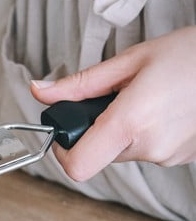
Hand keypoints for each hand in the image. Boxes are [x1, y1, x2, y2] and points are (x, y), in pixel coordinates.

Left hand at [30, 26, 195, 181]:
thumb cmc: (191, 55)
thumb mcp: (131, 60)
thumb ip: (81, 84)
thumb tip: (41, 92)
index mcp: (130, 122)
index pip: (78, 166)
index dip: (63, 152)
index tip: (66, 130)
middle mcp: (149, 147)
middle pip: (99, 153)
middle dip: (99, 127)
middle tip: (119, 95)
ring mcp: (167, 156)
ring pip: (124, 150)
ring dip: (126, 128)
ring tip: (150, 96)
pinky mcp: (180, 158)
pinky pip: (148, 150)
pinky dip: (148, 131)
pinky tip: (166, 107)